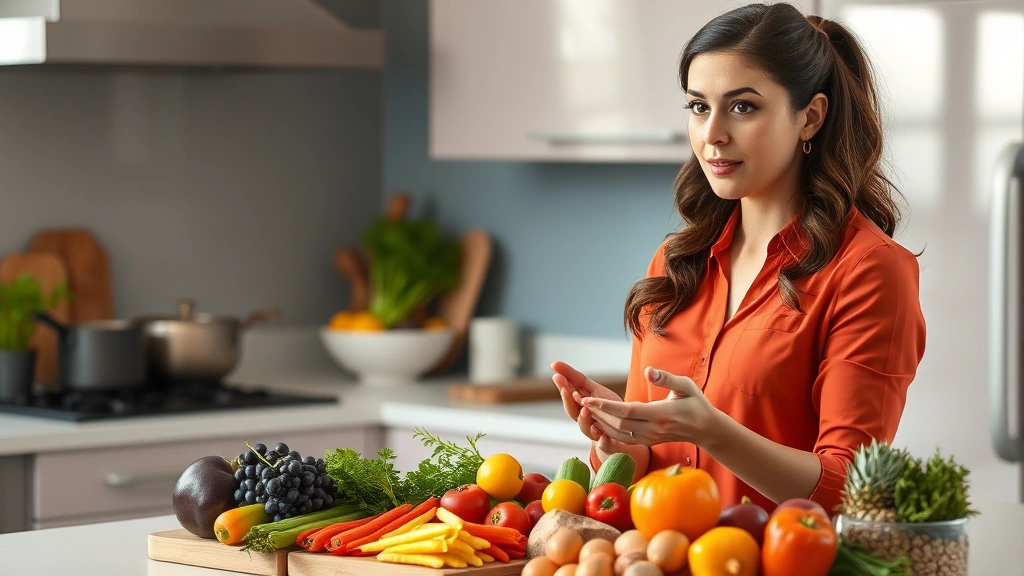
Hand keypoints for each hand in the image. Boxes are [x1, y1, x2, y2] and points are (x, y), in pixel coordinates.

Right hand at [551, 361, 627, 454]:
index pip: (569, 398)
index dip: (563, 389)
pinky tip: (604, 438)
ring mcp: (597, 434)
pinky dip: (604, 443)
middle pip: (574, 414)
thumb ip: (574, 378)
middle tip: (568, 390)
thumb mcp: (592, 389)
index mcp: (580, 408)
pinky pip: (607, 445)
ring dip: (585, 421)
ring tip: (586, 410)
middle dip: (570, 402)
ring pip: (588, 430)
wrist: (626, 428)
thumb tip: (554, 365)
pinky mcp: (611, 444)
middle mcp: (586, 422)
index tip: (558, 377)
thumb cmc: (606, 408)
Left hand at [581, 367, 719, 446]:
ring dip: (599, 421)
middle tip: (579, 399)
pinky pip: (623, 437)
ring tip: (583, 407)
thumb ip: (666, 378)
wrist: (705, 429)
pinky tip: (597, 420)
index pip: (627, 412)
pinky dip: (607, 429)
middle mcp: (653, 429)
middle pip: (618, 424)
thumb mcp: (686, 386)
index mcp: (661, 415)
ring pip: (618, 433)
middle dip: (597, 413)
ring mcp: (649, 437)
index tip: (588, 399)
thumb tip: (648, 371)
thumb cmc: (696, 403)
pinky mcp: (646, 441)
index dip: (606, 407)